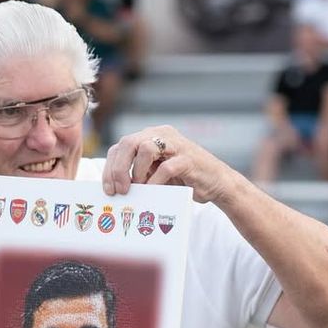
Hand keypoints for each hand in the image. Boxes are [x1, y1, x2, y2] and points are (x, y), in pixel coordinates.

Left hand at [103, 125, 238, 202]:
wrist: (218, 183)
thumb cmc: (186, 179)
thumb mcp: (157, 173)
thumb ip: (140, 172)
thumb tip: (115, 187)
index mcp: (151, 136)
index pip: (121, 146)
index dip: (111, 167)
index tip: (109, 189)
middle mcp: (162, 135)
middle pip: (129, 142)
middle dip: (118, 168)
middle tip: (119, 190)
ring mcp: (176, 145)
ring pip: (145, 148)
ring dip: (137, 171)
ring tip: (139, 188)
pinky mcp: (189, 159)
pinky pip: (166, 167)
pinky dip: (156, 181)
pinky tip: (154, 192)